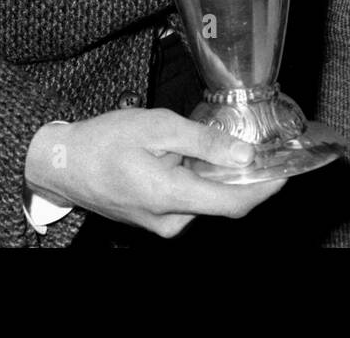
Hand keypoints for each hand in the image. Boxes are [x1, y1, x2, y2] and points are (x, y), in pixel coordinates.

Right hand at [24, 108, 285, 237]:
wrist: (63, 164)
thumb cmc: (105, 140)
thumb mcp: (158, 126)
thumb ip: (204, 142)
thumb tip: (244, 156)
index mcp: (171, 195)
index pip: (234, 204)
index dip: (266, 188)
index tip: (287, 169)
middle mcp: (170, 220)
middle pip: (224, 202)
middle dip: (245, 175)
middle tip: (258, 142)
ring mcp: (161, 223)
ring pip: (207, 199)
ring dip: (220, 174)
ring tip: (218, 140)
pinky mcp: (155, 218)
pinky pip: (190, 200)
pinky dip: (201, 179)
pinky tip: (193, 154)